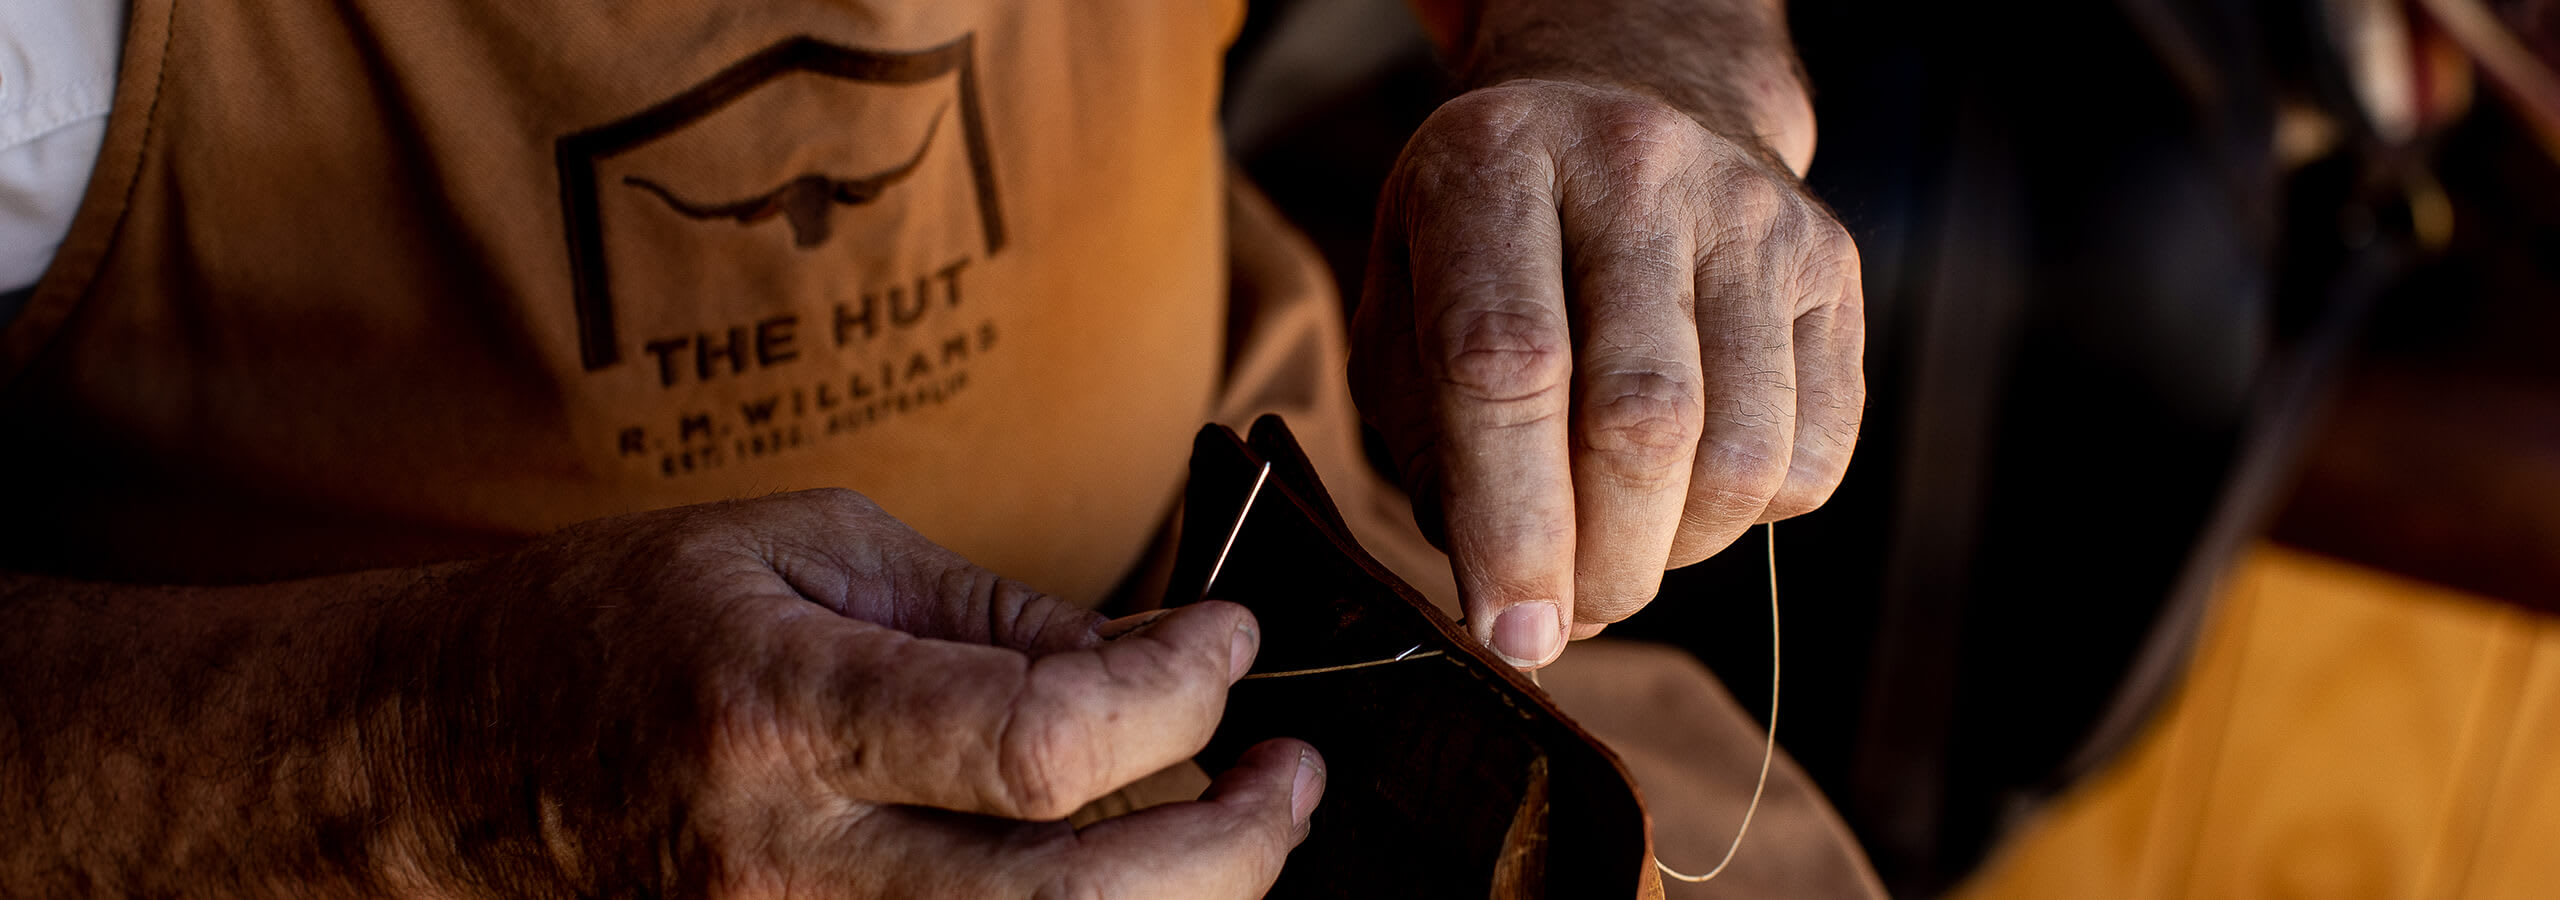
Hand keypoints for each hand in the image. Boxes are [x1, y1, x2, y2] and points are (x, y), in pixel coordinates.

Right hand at [405, 489, 1321, 896]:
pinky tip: (1127, 883)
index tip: (1233, 640)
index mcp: (783, 711)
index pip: (1043, 741)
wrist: (439, 770)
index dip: (1180, 692)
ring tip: (1241, 826)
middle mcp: (791, 865)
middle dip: (1234, 842)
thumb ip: (985, 615)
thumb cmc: (611, 633)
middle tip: (1291, 771)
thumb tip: (1153, 657)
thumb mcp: (797, 553)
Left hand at [1352, 78, 1864, 667]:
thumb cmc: (1490, 240)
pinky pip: (1812, 455)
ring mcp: (1748, 211)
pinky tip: (1688, 488)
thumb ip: (1431, 447)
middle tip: (1565, 615)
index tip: (1511, 633)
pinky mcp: (1830, 263)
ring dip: (1674, 553)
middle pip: (1640, 421)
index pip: (1505, 365)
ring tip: (1622, 548)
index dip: (1510, 525)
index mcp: (1493, 165)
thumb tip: (1513, 602)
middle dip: (1602, 565)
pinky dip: (1746, 518)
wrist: (1631, 97)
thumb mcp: (1403, 305)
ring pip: (1738, 453)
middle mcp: (1633, 167)